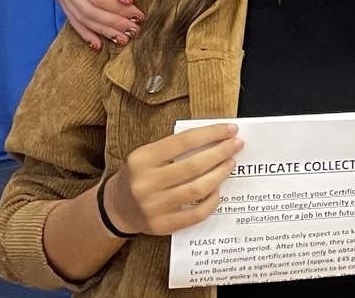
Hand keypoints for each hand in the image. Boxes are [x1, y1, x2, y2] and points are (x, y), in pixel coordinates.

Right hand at [49, 0, 147, 50]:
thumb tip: (126, 1)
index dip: (119, 11)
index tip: (140, 16)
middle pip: (88, 10)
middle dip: (113, 24)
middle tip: (134, 31)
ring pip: (80, 17)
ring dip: (102, 31)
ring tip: (123, 39)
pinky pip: (72, 17)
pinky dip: (86, 31)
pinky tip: (98, 44)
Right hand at [102, 123, 240, 236]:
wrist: (117, 208)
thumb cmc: (140, 176)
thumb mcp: (148, 155)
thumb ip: (175, 148)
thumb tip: (216, 138)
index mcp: (141, 159)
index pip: (183, 141)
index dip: (211, 133)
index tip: (231, 129)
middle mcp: (145, 183)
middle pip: (194, 165)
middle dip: (221, 152)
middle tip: (237, 144)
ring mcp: (153, 207)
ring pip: (197, 189)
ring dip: (220, 174)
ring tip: (230, 164)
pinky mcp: (162, 225)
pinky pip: (196, 214)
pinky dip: (212, 201)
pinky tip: (218, 190)